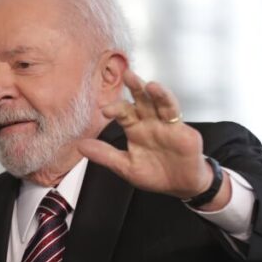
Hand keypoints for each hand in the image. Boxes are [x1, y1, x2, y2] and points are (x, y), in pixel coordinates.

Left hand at [77, 70, 228, 205]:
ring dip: (153, 91)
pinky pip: (173, 111)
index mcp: (135, 129)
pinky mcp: (180, 129)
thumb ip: (105, 155)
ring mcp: (165, 123)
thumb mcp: (125, 167)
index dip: (115, 109)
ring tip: (146, 83)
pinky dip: (166, 101)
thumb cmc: (155, 175)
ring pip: (158, 101)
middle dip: (135, 86)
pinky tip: (159, 92)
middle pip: (141, 100)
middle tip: (127, 74)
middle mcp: (149, 121)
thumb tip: (80, 146)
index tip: (105, 110)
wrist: (180, 186)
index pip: (123, 113)